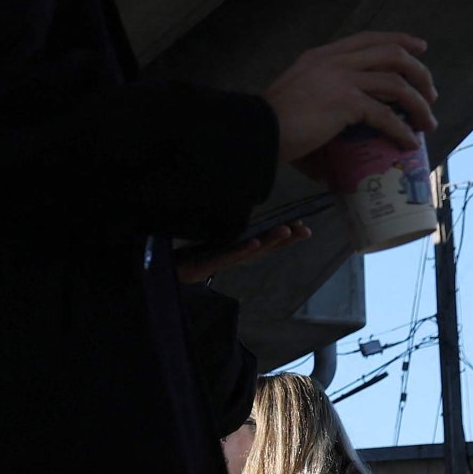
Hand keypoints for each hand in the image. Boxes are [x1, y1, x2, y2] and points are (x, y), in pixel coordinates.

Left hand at [176, 218, 311, 284]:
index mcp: (238, 249)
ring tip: (285, 230)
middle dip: (286, 239)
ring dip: (269, 242)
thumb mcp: (215, 237)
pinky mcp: (207, 264)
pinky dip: (241, 249)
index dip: (286, 235)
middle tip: (305, 230)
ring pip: (250, 252)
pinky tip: (253, 242)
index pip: (267, 241)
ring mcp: (222, 261)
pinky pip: (227, 256)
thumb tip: (245, 203)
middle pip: (265, 248)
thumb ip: (232, 226)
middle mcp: (234, 256)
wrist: (167, 270)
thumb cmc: (192, 253)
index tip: (303, 224)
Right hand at [262, 31, 435, 163]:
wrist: (255, 131)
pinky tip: (408, 142)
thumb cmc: (268, 125)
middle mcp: (335, 62)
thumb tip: (328, 161)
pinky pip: (385, 115)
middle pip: (391, 54)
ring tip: (427, 120)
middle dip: (418, 71)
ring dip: (418, 103)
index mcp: (321, 56)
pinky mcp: (346, 103)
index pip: (369, 39)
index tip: (418, 48)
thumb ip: (317, 114)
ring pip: (396, 83)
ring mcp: (342, 80)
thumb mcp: (295, 100)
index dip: (399, 40)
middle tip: (430, 91)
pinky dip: (401, 129)